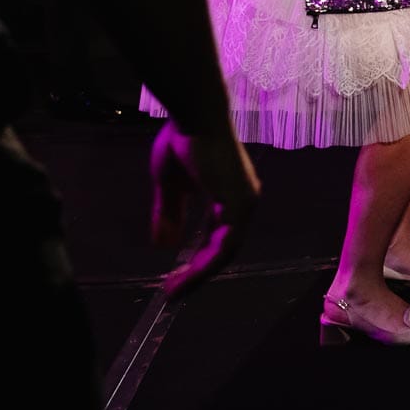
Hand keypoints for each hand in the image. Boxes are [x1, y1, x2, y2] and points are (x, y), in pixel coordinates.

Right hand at [149, 120, 259, 298]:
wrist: (194, 117)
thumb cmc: (184, 141)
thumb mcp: (172, 186)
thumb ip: (171, 213)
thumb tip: (164, 245)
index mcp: (232, 196)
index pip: (219, 237)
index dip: (198, 260)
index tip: (173, 279)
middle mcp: (244, 201)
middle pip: (224, 249)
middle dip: (198, 273)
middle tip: (173, 293)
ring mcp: (245, 203)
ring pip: (225, 252)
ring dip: (199, 274)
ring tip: (174, 291)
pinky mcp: (240, 204)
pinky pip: (224, 245)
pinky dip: (205, 264)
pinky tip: (185, 276)